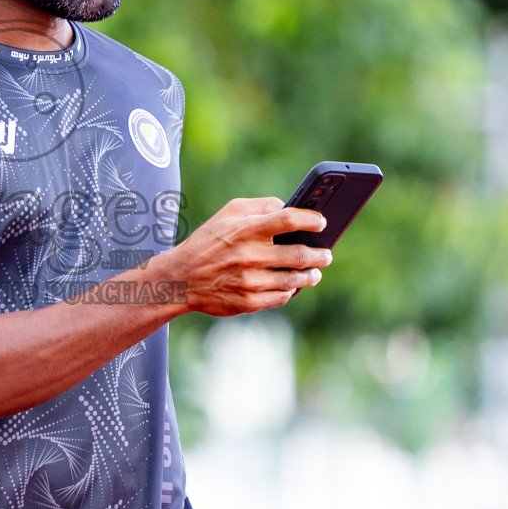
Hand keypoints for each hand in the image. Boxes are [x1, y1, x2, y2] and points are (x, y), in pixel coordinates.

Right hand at [155, 197, 331, 315]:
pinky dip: (290, 291)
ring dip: (310, 276)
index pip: (288, 220)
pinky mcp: (249, 302)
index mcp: (246, 230)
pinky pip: (281, 298)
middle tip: (326, 254)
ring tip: (314, 272)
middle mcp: (250, 256)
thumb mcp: (227, 214)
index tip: (322, 222)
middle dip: (320, 255)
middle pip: (300, 255)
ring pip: (294, 280)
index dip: (311, 220)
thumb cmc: (208, 242)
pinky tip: (292, 287)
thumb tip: (287, 206)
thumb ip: (259, 206)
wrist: (181, 279)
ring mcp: (251, 282)